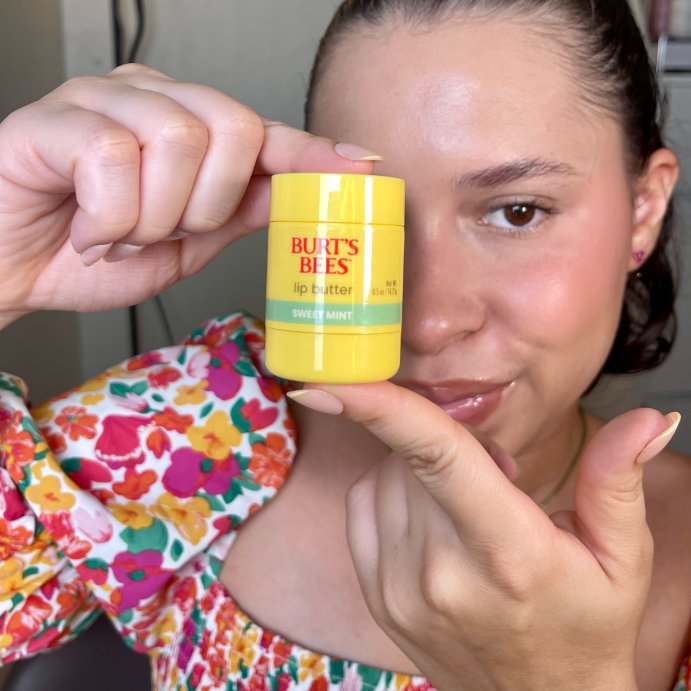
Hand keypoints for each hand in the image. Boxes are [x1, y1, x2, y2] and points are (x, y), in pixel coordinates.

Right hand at [0, 64, 376, 326]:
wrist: (12, 267)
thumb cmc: (92, 251)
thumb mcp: (184, 244)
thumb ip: (239, 213)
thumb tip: (299, 197)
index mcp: (188, 129)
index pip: (265, 133)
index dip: (314, 151)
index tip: (363, 165)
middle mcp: (152, 101)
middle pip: (233, 128)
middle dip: (207, 204)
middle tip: (165, 230)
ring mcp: (103, 102)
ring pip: (177, 141)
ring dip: (154, 215)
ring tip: (122, 231)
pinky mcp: (55, 118)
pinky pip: (114, 159)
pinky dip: (109, 218)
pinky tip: (88, 228)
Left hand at [288, 383, 678, 690]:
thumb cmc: (589, 625)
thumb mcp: (622, 556)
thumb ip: (619, 480)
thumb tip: (652, 418)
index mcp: (507, 550)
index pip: (433, 454)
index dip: (376, 405)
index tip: (327, 378)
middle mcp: (439, 572)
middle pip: (408, 456)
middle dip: (444, 442)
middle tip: (494, 480)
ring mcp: (398, 589)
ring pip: (382, 476)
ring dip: (417, 470)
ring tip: (469, 510)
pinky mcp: (376, 597)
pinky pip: (362, 505)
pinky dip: (390, 494)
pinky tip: (433, 522)